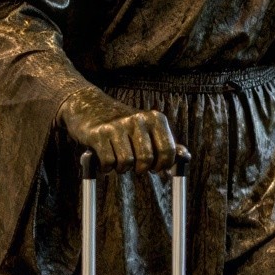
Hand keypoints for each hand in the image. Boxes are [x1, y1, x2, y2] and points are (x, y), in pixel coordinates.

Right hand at [62, 94, 178, 173]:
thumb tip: (186, 157)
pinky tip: (105, 161)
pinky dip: (106, 168)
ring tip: (119, 161)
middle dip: (141, 169)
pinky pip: (108, 163)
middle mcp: (137, 119)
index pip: (168, 151)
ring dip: (122, 168)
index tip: (155, 168)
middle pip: (147, 159)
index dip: (163, 165)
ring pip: (127, 163)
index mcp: (154, 118)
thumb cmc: (122, 123)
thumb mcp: (147, 129)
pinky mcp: (98, 134)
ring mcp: (117, 126)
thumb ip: (166, 144)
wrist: (88, 105)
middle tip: (136, 167)